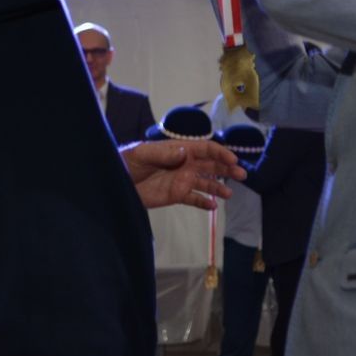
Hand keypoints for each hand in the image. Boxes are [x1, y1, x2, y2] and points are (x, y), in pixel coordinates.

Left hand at [120, 140, 246, 209]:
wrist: (114, 181)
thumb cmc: (126, 161)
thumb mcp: (142, 154)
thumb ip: (165, 154)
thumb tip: (186, 152)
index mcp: (178, 150)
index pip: (204, 149)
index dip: (219, 153)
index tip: (232, 160)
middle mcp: (183, 164)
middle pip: (210, 165)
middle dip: (226, 168)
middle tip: (242, 174)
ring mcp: (180, 180)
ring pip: (205, 182)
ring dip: (218, 186)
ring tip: (230, 194)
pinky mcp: (175, 195)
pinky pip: (193, 199)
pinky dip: (204, 202)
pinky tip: (213, 207)